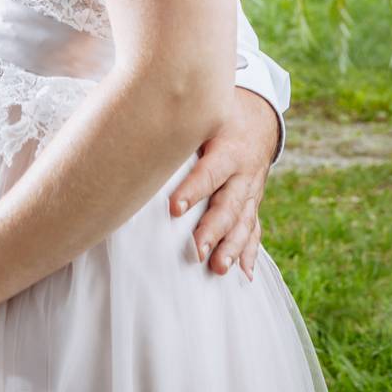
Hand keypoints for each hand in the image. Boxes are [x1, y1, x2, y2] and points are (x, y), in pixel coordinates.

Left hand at [168, 88, 277, 280]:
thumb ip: (178, 127)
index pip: (210, 172)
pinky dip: (249, 253)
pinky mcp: (253, 204)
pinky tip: (243, 275)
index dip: (193, 190)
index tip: (174, 209)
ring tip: (219, 268)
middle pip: (228, 205)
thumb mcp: (204, 115)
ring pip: (243, 222)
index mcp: (228, 148)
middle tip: (195, 252)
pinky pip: (254, 229)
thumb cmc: (217, 117)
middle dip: (213, 230)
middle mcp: (243, 173)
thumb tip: (132, 129)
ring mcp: (251, 191)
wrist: (259, 120)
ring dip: (232, 247)